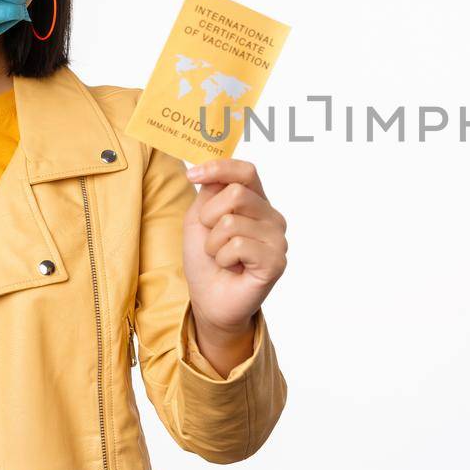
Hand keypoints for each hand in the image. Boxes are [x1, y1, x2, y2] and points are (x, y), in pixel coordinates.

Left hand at [181, 159, 287, 372]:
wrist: (210, 301)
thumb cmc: (206, 261)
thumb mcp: (199, 220)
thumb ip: (209, 192)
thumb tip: (211, 168)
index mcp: (257, 202)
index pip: (246, 171)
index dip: (219, 167)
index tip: (192, 175)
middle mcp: (272, 217)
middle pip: (236, 193)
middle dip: (209, 217)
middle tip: (211, 239)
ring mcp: (277, 239)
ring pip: (232, 222)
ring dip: (214, 244)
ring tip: (222, 258)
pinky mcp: (276, 261)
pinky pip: (239, 245)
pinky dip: (224, 258)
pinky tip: (232, 268)